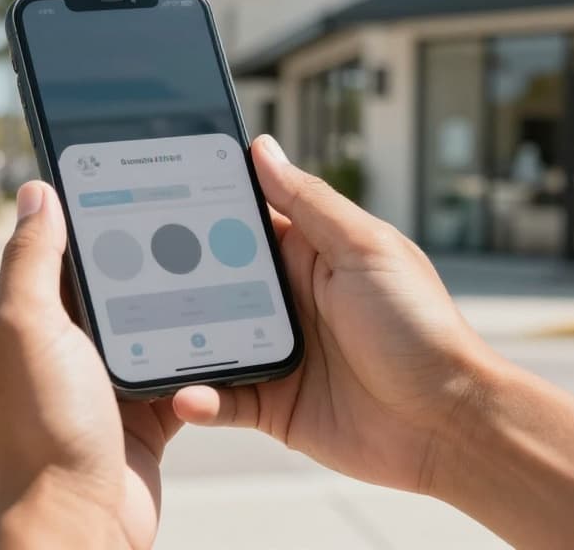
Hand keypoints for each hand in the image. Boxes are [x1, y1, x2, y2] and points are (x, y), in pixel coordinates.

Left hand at [0, 181, 180, 549]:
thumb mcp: (29, 329)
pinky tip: (218, 337)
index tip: (129, 184)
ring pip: (145, 320)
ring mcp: (95, 380)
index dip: (85, 215)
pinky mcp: (136, 410)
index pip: (49, 247)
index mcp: (14, 319)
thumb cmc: (43, 432)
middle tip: (185, 222)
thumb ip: (32, 259)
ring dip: (173, 304)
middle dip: (142, 257)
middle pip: (106, 280)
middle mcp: (51, 346)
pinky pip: (173, 366)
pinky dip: (193, 356)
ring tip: (210, 272)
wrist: (82, 524)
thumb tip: (36, 192)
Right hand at [171, 136, 493, 493]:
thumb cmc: (420, 327)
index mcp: (312, 254)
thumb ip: (310, 202)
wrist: (447, 424)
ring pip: (207, 339)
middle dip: (173, 274)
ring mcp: (278, 353)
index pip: (245, 222)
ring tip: (140, 334)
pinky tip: (184, 394)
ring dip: (176, 338)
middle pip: (215, 280)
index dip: (203, 209)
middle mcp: (289, 300)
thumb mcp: (366, 250)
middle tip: (126, 267)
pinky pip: (221, 399)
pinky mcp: (273, 405)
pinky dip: (198, 398)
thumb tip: (263, 149)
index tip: (152, 193)